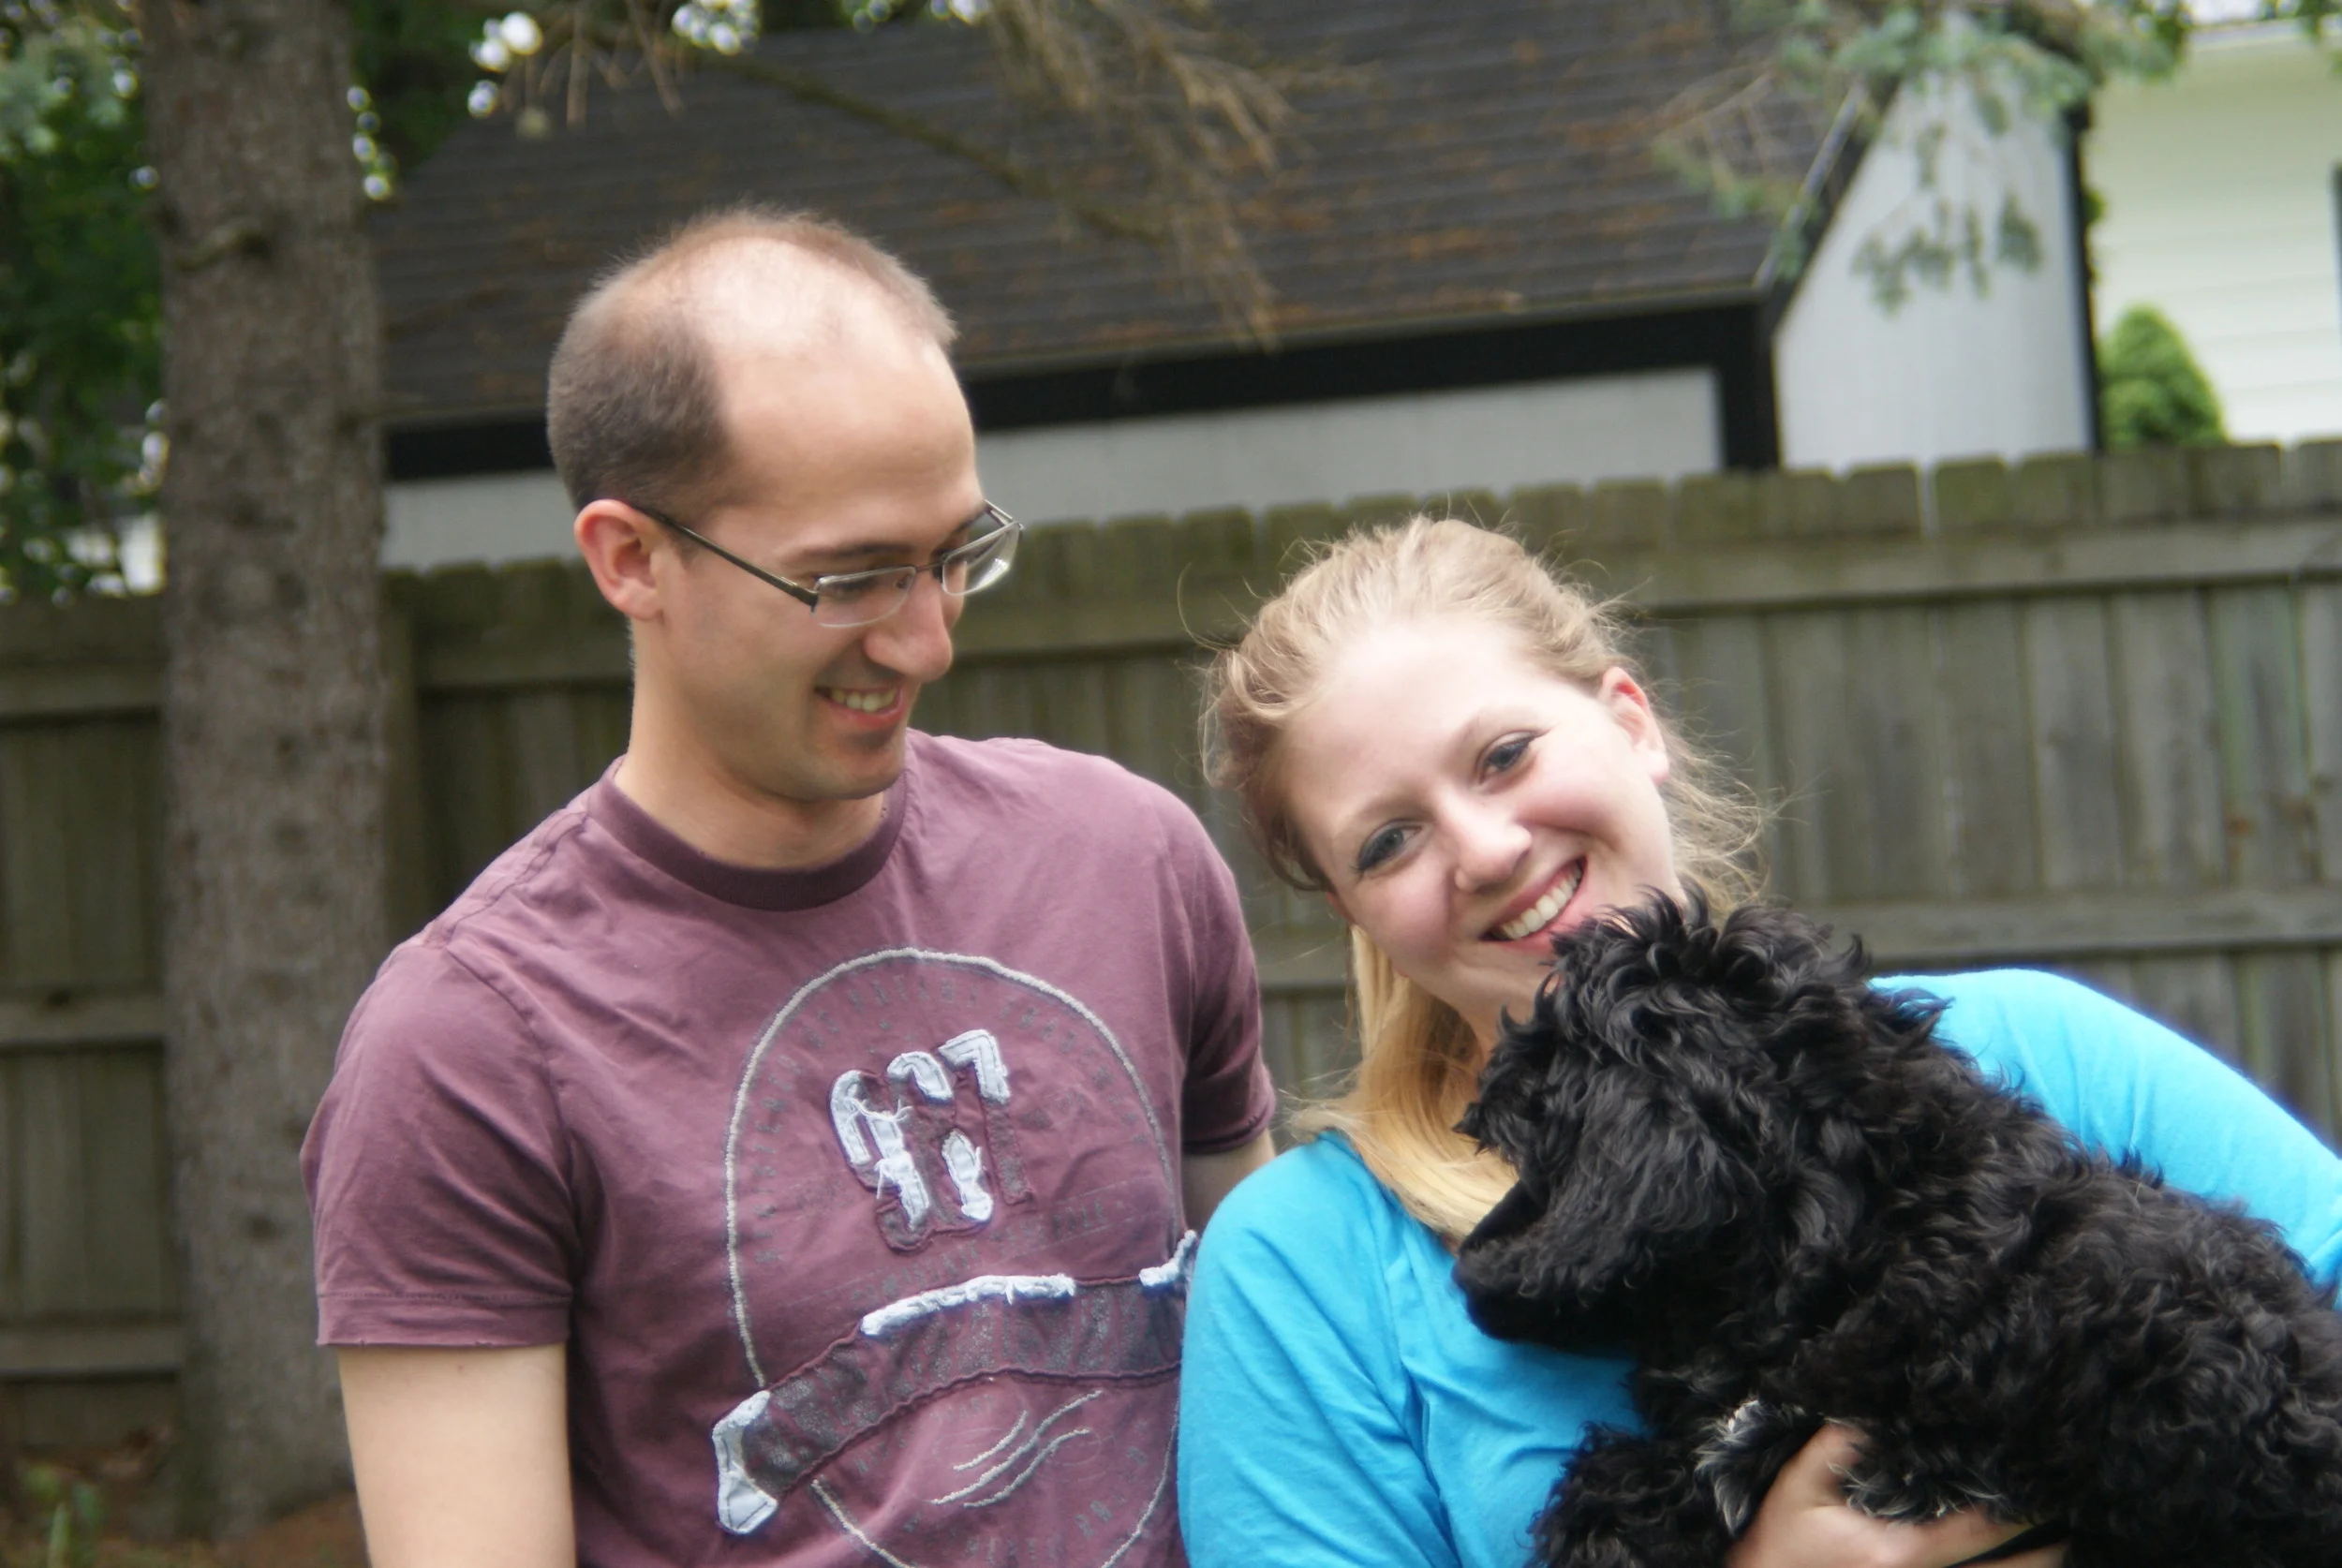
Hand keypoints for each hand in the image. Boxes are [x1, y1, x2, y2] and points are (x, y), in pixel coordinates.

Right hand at [1725, 1424, 2066, 1567]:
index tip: (2044, 1479)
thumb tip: (1874, 1407)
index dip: (2023, 1507)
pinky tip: (2005, 1559)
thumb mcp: (1799, 1487)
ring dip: (2032, 1563)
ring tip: (2047, 1538)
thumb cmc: (1782, 1543)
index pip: (1983, 1529)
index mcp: (1902, 1553)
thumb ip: (1837, 1446)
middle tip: (2060, 1514)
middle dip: (2048, 1544)